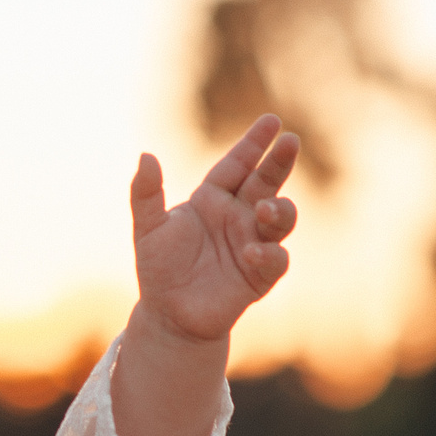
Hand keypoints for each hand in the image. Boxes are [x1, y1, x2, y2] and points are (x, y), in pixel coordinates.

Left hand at [129, 114, 299, 346]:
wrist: (169, 314)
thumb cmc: (159, 267)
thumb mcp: (148, 228)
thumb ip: (145, 194)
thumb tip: (145, 155)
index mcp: (214, 198)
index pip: (238, 164)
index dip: (254, 144)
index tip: (272, 121)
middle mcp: (239, 215)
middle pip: (267, 182)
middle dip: (279, 162)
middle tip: (290, 142)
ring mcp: (253, 242)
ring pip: (281, 217)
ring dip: (278, 209)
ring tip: (263, 208)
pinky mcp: (261, 275)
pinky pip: (275, 259)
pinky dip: (268, 254)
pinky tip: (251, 253)